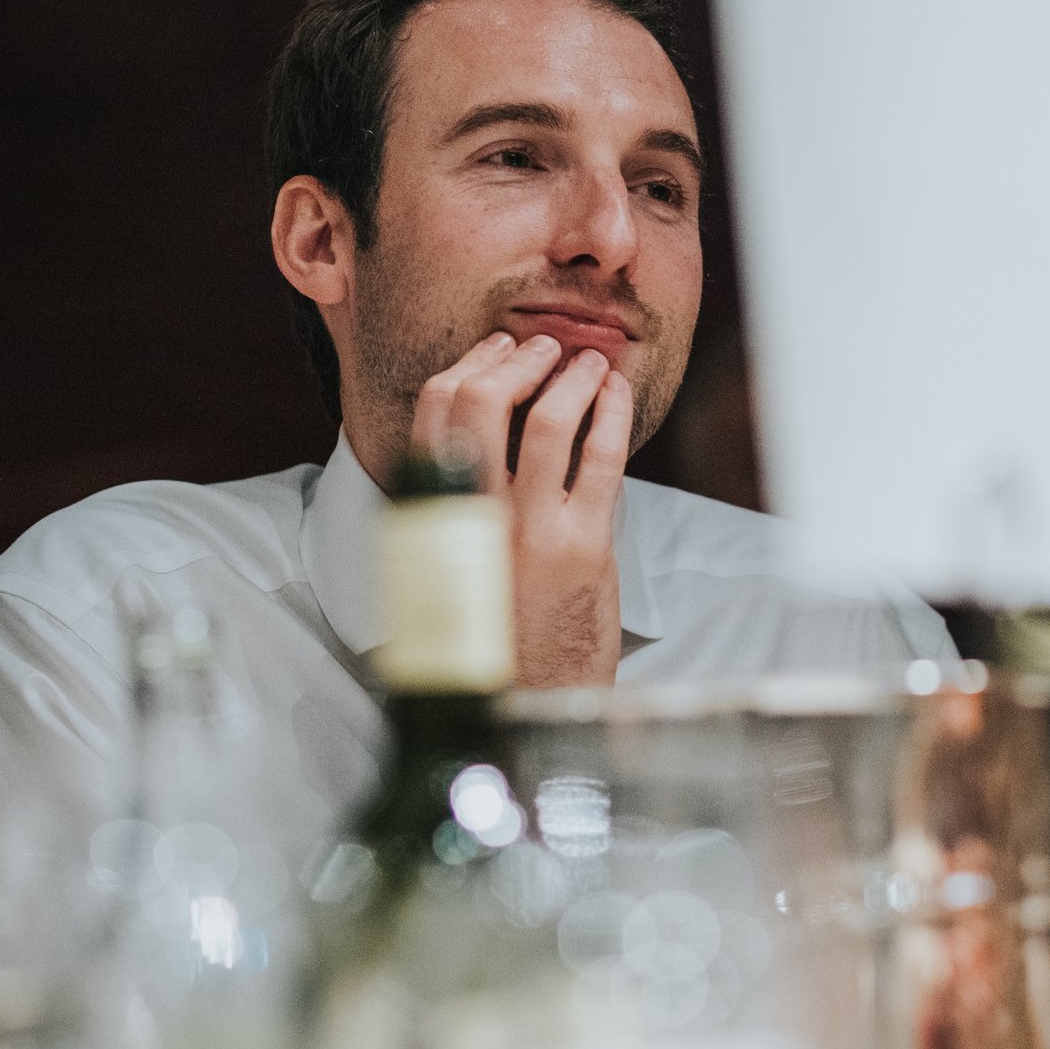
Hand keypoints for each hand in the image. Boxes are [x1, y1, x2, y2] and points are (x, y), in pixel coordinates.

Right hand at [410, 332, 634, 688]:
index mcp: (437, 519)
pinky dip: (612, 413)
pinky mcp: (585, 547)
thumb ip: (460, 505)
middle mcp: (476, 521)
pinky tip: (616, 396)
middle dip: (513, 359)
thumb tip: (480, 431)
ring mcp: (532, 532)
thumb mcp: (456, 567)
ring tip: (587, 362)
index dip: (467, 369)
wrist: (534, 702)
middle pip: (478, 405)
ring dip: (571, 376)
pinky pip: (602, 458)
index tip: (494, 352)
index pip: (432, 418)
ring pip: (546, 421)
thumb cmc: (499, 633)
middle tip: (539, 346)